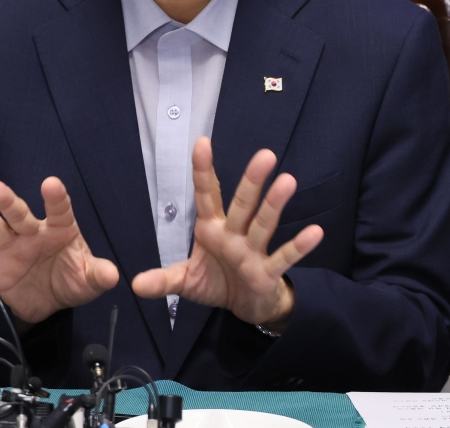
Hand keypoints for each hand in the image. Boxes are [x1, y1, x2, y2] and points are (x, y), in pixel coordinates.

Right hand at [0, 176, 118, 323]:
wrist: (49, 303)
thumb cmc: (72, 280)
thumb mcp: (90, 281)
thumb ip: (99, 275)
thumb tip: (113, 274)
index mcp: (60, 230)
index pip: (59, 211)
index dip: (56, 199)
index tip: (50, 184)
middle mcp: (32, 233)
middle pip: (18, 215)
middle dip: (7, 201)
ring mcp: (11, 248)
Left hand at [131, 137, 323, 331]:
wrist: (245, 306)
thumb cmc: (217, 282)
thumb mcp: (185, 281)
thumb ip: (163, 280)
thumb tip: (134, 284)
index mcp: (212, 229)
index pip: (207, 195)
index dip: (203, 171)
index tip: (202, 143)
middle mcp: (234, 234)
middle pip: (242, 204)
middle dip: (251, 181)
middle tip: (264, 155)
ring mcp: (253, 251)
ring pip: (264, 224)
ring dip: (275, 204)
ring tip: (288, 180)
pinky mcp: (267, 272)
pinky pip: (284, 258)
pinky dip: (298, 246)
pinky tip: (315, 232)